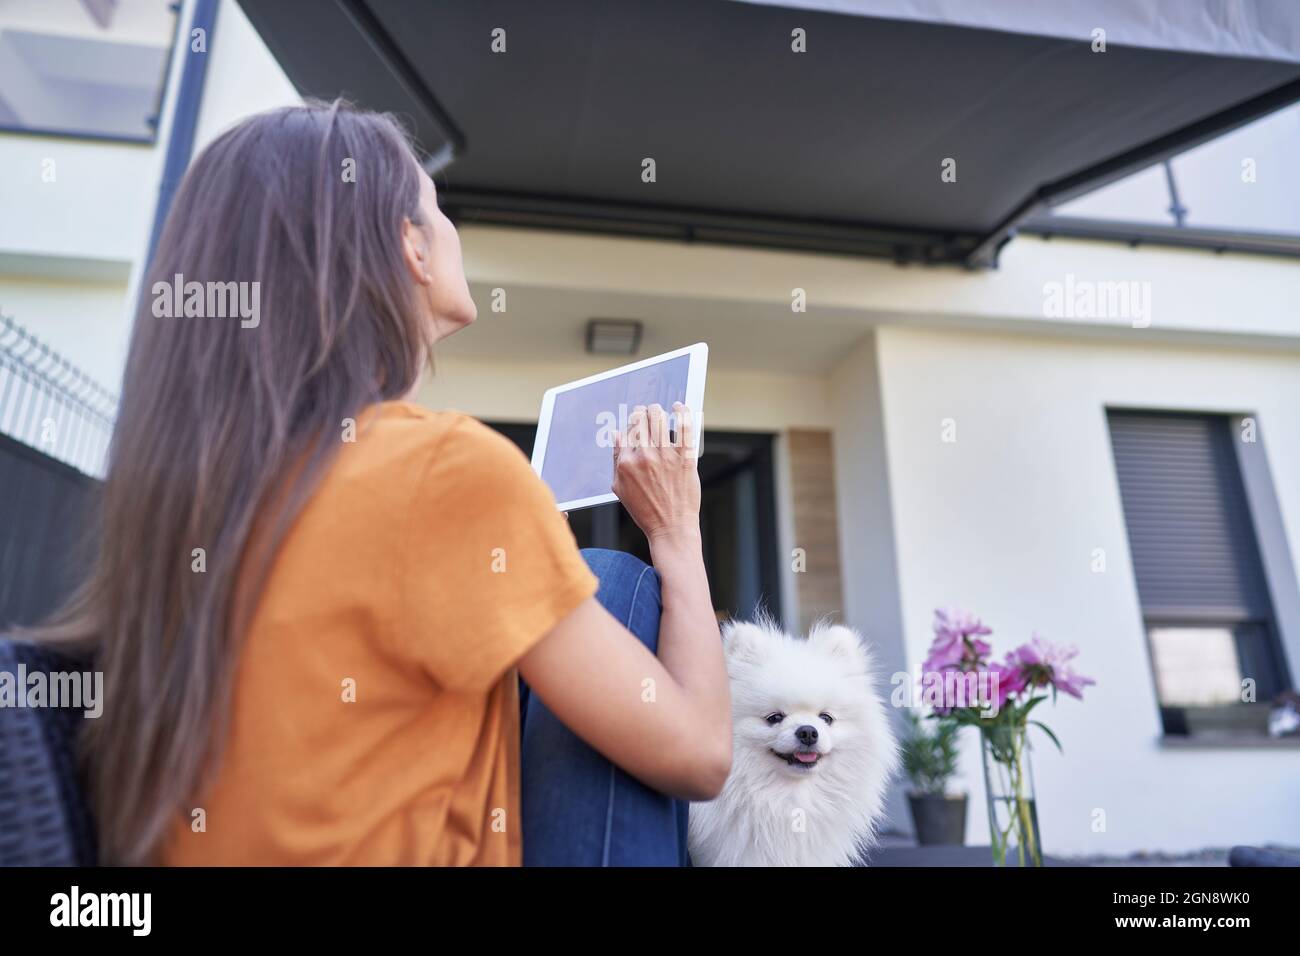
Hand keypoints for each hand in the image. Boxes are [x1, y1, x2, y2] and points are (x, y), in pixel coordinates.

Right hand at [612, 402, 700, 543]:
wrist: (671, 527)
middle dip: (642, 413)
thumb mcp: (620, 488)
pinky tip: (678, 407)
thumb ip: (616, 460)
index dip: (631, 424)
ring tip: (658, 409)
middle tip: (646, 412)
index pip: (626, 432)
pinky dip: (681, 412)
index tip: (635, 421)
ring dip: (657, 410)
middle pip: (640, 421)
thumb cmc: (646, 510)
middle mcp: (643, 456)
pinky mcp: (684, 458)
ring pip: (658, 418)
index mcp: (625, 463)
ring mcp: (665, 456)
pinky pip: (683, 427)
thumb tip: (617, 435)